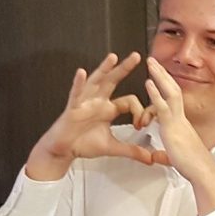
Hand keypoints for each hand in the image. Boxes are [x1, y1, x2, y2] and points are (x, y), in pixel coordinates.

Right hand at [27, 52, 163, 179]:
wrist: (64, 150)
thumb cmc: (83, 144)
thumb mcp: (113, 148)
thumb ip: (132, 151)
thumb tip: (151, 159)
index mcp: (108, 108)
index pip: (130, 101)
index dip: (140, 111)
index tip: (143, 124)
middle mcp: (97, 101)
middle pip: (113, 81)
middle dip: (124, 68)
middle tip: (137, 56)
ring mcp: (85, 102)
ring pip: (95, 82)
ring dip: (104, 69)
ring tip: (113, 57)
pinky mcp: (73, 108)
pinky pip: (76, 93)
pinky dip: (78, 84)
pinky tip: (81, 73)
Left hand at [142, 57, 214, 188]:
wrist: (203, 172)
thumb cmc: (193, 167)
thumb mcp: (173, 158)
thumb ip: (163, 154)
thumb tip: (155, 157)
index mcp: (180, 124)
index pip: (172, 101)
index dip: (165, 87)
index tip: (158, 77)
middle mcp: (180, 119)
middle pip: (173, 90)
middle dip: (163, 75)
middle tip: (154, 62)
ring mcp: (178, 121)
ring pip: (170, 92)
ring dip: (160, 76)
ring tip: (151, 63)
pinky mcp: (173, 127)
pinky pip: (163, 106)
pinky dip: (155, 93)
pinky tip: (148, 82)